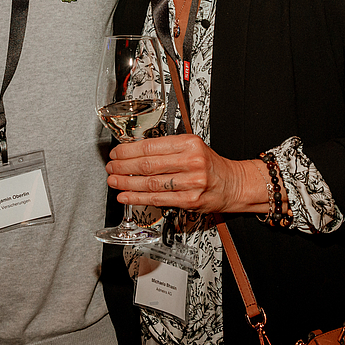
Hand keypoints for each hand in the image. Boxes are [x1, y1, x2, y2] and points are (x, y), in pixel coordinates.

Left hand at [106, 134, 267, 213]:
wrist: (233, 184)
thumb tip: (133, 151)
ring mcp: (191, 183)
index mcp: (189, 144)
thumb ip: (166, 148)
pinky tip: (125, 196)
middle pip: (148, 165)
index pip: (151, 146)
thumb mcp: (191, 147)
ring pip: (150, 183)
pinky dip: (138, 198)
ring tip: (114, 181)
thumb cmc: (210, 165)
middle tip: (111, 167)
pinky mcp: (189, 201)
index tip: (116, 153)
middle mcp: (191, 162)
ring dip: (127, 183)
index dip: (128, 151)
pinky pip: (158, 199)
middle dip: (123, 166)